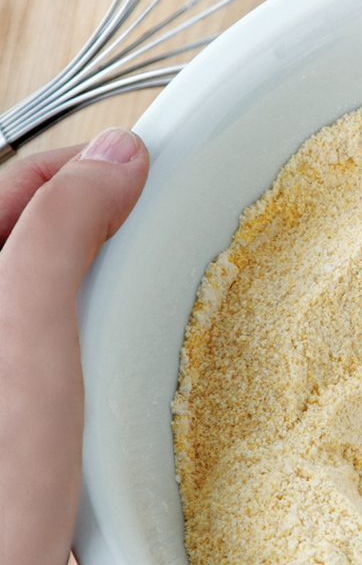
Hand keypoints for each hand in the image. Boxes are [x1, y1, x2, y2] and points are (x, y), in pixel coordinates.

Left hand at [0, 129, 146, 564]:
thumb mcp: (26, 332)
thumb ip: (59, 229)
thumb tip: (117, 159)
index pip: (6, 182)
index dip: (76, 167)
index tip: (141, 169)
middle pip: (14, 228)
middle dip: (80, 218)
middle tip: (144, 228)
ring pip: (25, 280)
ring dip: (78, 271)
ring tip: (131, 282)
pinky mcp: (3, 406)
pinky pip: (32, 332)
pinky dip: (72, 323)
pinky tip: (101, 345)